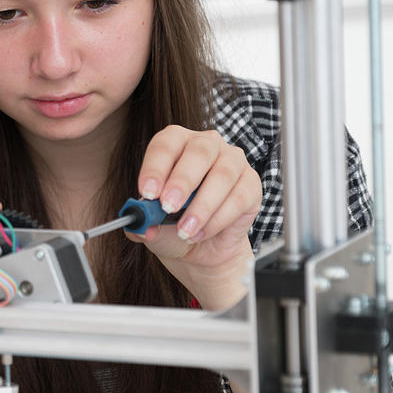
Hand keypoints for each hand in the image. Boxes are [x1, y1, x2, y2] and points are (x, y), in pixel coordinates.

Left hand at [126, 126, 261, 310]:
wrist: (201, 248)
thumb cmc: (172, 225)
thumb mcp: (151, 225)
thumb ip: (142, 224)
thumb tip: (141, 226)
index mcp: (176, 143)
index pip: (165, 144)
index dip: (155, 167)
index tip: (147, 192)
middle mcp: (206, 145)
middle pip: (198, 152)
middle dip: (182, 181)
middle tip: (168, 207)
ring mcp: (232, 162)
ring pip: (222, 175)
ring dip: (202, 206)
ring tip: (185, 230)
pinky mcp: (251, 184)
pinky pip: (239, 197)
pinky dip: (218, 219)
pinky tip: (202, 233)